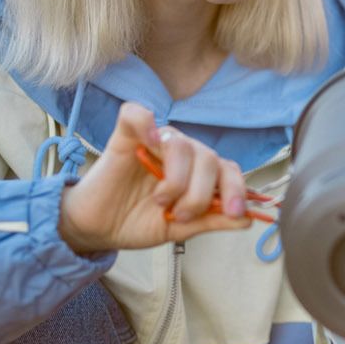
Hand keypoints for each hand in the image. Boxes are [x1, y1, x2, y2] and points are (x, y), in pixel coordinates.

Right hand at [58, 102, 248, 253]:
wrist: (97, 229)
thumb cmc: (135, 223)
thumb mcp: (180, 229)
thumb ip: (211, 220)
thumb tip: (247, 218)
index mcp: (197, 173)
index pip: (227, 169)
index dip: (236, 189)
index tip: (234, 212)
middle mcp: (180, 154)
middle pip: (208, 158)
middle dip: (201, 194)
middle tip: (180, 215)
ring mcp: (153, 142)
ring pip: (182, 145)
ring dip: (176, 180)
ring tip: (160, 202)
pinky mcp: (125, 136)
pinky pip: (137, 114)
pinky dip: (145, 124)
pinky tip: (148, 144)